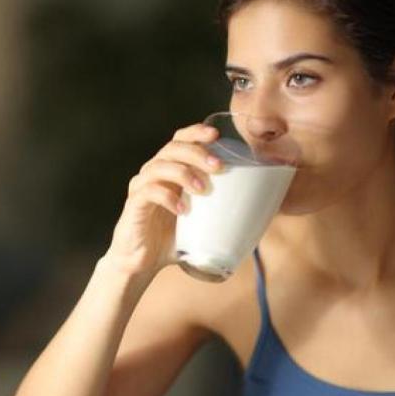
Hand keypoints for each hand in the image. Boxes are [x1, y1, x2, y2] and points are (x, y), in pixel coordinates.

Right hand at [103, 122, 222, 277]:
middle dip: (197, 152)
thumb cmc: (173, 239)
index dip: (196, 133)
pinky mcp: (134, 204)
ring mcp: (142, 187)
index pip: (181, 140)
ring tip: (202, 190)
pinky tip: (182, 210)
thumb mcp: (201, 221)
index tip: (216, 135)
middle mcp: (154, 172)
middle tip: (218, 166)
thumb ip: (222, 210)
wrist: (142, 262)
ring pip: (160, 166)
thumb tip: (260, 211)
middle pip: (172, 148)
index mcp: (170, 170)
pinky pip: (149, 191)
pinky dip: (167, 197)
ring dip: (184, 173)